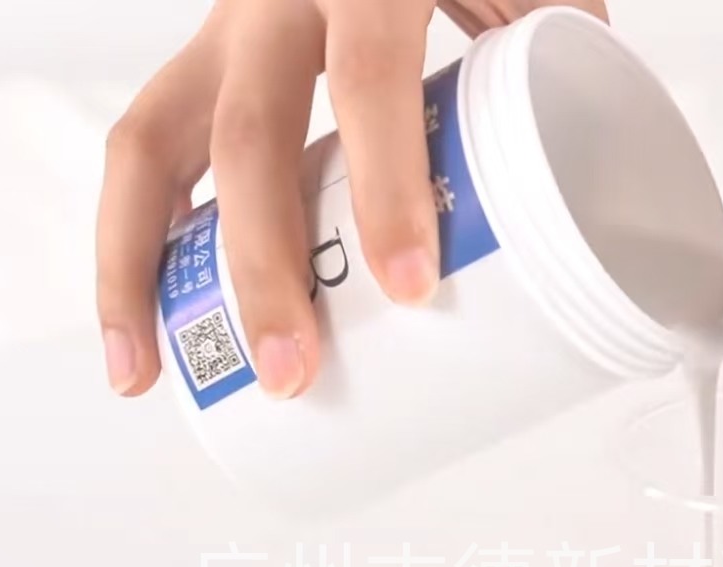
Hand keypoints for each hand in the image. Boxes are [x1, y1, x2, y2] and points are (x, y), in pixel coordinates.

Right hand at [96, 0, 606, 398]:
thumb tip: (587, 184)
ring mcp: (226, 25)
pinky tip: (140, 322)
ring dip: (136, 267)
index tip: (411, 287)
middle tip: (294, 373)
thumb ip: (554, 44)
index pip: (368, 79)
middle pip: (246, 136)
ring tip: (143, 376)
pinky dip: (136, 233)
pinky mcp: (209, 57)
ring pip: (150, 141)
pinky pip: (148, 144)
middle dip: (261, 269)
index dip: (386, 185)